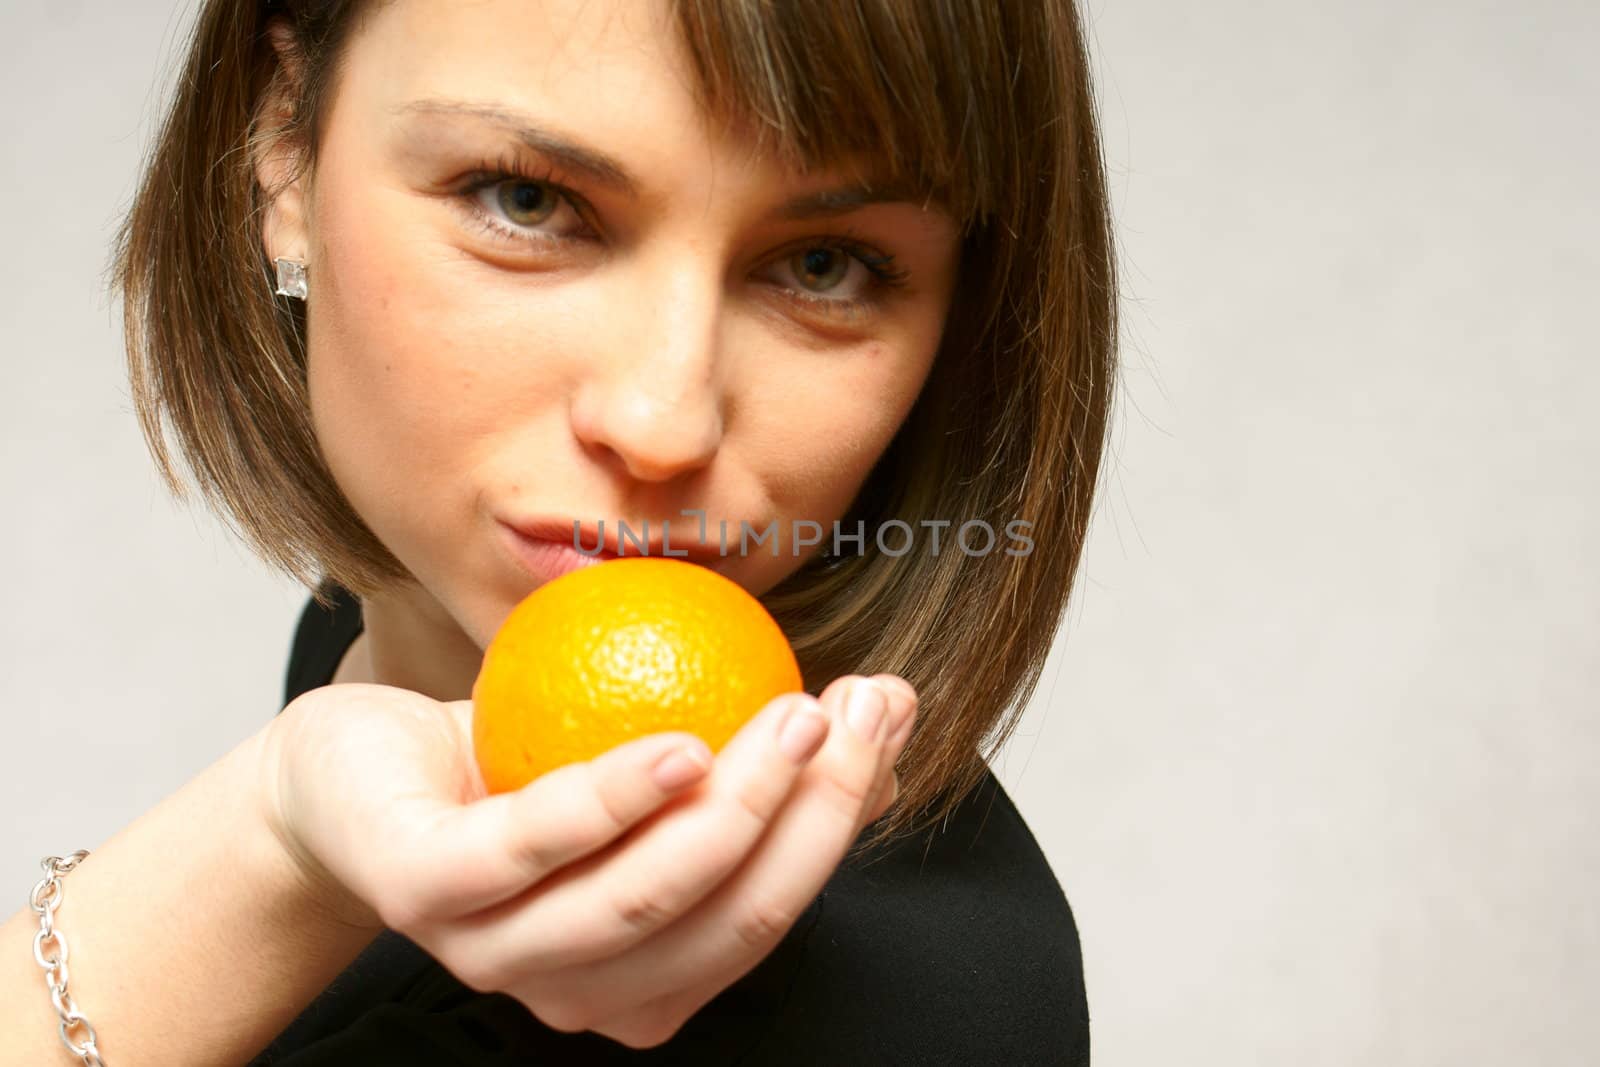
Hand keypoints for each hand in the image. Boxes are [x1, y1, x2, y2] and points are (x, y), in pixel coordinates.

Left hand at [258, 671, 917, 1047]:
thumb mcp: (644, 770)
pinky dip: (613, 799)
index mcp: (641, 979)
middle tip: (853, 710)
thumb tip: (875, 719)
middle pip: (727, 919)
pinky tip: (678, 745)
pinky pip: (533, 848)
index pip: (768, 913)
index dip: (842, 818)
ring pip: (641, 902)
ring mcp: (496, 951)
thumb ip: (742, 769)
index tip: (885, 716)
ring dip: (737, 807)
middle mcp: (576, 990)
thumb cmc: (509, 775)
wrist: (349, 774)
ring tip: (790, 714)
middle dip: (813, 815)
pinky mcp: (426, 892)